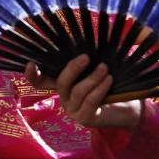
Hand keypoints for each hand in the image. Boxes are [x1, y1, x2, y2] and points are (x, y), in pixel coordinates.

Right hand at [27, 55, 142, 129]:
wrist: (127, 107)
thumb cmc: (109, 84)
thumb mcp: (96, 69)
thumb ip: (88, 59)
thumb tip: (87, 40)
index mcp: (63, 85)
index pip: (41, 82)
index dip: (33, 75)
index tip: (31, 64)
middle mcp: (64, 98)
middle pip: (62, 83)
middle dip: (73, 68)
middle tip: (86, 57)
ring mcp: (74, 110)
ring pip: (78, 91)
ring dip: (92, 77)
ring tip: (105, 68)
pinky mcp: (86, 118)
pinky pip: (90, 101)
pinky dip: (99, 88)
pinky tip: (108, 80)